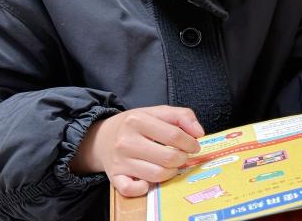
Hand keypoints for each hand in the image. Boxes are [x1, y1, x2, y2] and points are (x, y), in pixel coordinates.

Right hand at [69, 105, 203, 196]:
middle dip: (182, 158)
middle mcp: (126, 141)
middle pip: (167, 157)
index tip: (194, 145)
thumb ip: (182, 116)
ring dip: (171, 172)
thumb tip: (199, 133)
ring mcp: (120, 161)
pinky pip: (131, 190)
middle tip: (183, 156)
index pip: (174, 135)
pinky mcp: (114, 177)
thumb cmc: (136, 125)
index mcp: (137, 120)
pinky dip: (144, 188)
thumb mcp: (157, 111)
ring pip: (156, 175)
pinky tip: (149, 180)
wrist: (102, 137)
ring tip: (172, 165)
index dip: (190, 142)